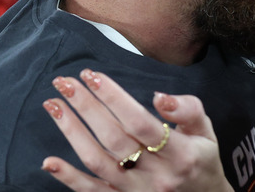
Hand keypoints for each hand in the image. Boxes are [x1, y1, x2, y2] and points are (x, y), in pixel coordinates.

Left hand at [41, 69, 231, 191]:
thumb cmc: (201, 159)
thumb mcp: (206, 130)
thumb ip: (187, 110)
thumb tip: (159, 97)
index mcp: (180, 154)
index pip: (140, 122)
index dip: (113, 97)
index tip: (91, 75)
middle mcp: (157, 176)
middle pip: (113, 138)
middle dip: (85, 106)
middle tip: (65, 82)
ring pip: (98, 162)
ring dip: (71, 132)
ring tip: (54, 104)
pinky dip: (68, 178)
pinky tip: (49, 161)